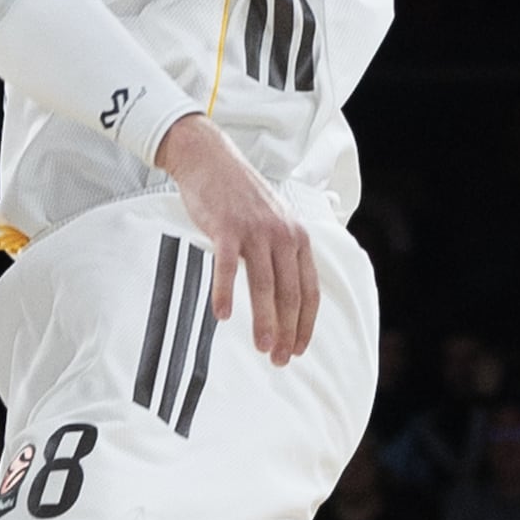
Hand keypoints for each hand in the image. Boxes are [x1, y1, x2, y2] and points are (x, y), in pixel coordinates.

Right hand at [154, 119, 318, 366]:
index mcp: (297, 237)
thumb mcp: (274, 222)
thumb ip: (282, 254)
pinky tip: (223, 316)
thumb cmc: (239, 196)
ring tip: (263, 348)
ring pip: (264, 285)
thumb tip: (283, 295)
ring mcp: (255, 231)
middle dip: (288, 331)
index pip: (309, 290)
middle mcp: (282, 235)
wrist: (210, 159)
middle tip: (281, 360)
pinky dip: (226, 292)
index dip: (306, 323)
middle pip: (290, 293)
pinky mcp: (227, 228)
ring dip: (264, 321)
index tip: (300, 348)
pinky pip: (228, 267)